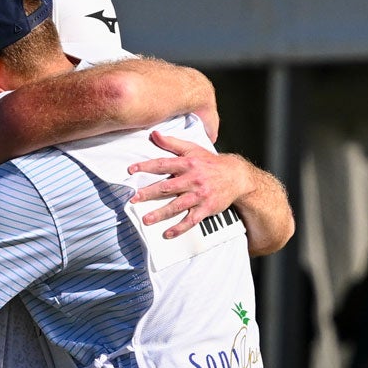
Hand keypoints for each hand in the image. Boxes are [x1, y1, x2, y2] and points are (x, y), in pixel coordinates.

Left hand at [127, 134, 254, 238]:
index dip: (146, 166)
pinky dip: (179, 228)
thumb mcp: (193, 149)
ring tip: (146, 220)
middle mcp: (193, 179)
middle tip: (134, 198)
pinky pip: (191, 220)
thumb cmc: (210, 163)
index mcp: (188, 164)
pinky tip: (167, 234)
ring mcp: (199, 195)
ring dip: (161, 213)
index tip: (131, 170)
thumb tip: (154, 134)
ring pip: (177, 206)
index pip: (164, 164)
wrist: (236, 176)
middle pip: (167, 187)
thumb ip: (172, 143)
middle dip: (149, 193)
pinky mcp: (206, 208)